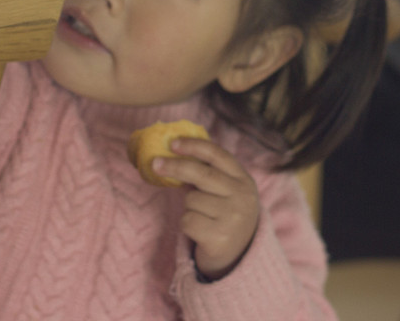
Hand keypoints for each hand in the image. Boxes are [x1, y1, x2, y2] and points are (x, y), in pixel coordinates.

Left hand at [155, 137, 259, 279]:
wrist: (239, 257)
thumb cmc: (225, 216)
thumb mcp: (227, 193)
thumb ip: (208, 174)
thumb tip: (172, 155)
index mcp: (244, 180)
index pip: (218, 155)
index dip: (194, 146)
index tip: (173, 143)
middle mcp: (242, 197)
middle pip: (201, 174)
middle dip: (175, 166)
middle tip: (155, 163)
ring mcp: (232, 217)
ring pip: (192, 199)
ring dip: (188, 207)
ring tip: (202, 216)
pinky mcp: (219, 237)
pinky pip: (187, 220)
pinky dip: (187, 224)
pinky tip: (200, 230)